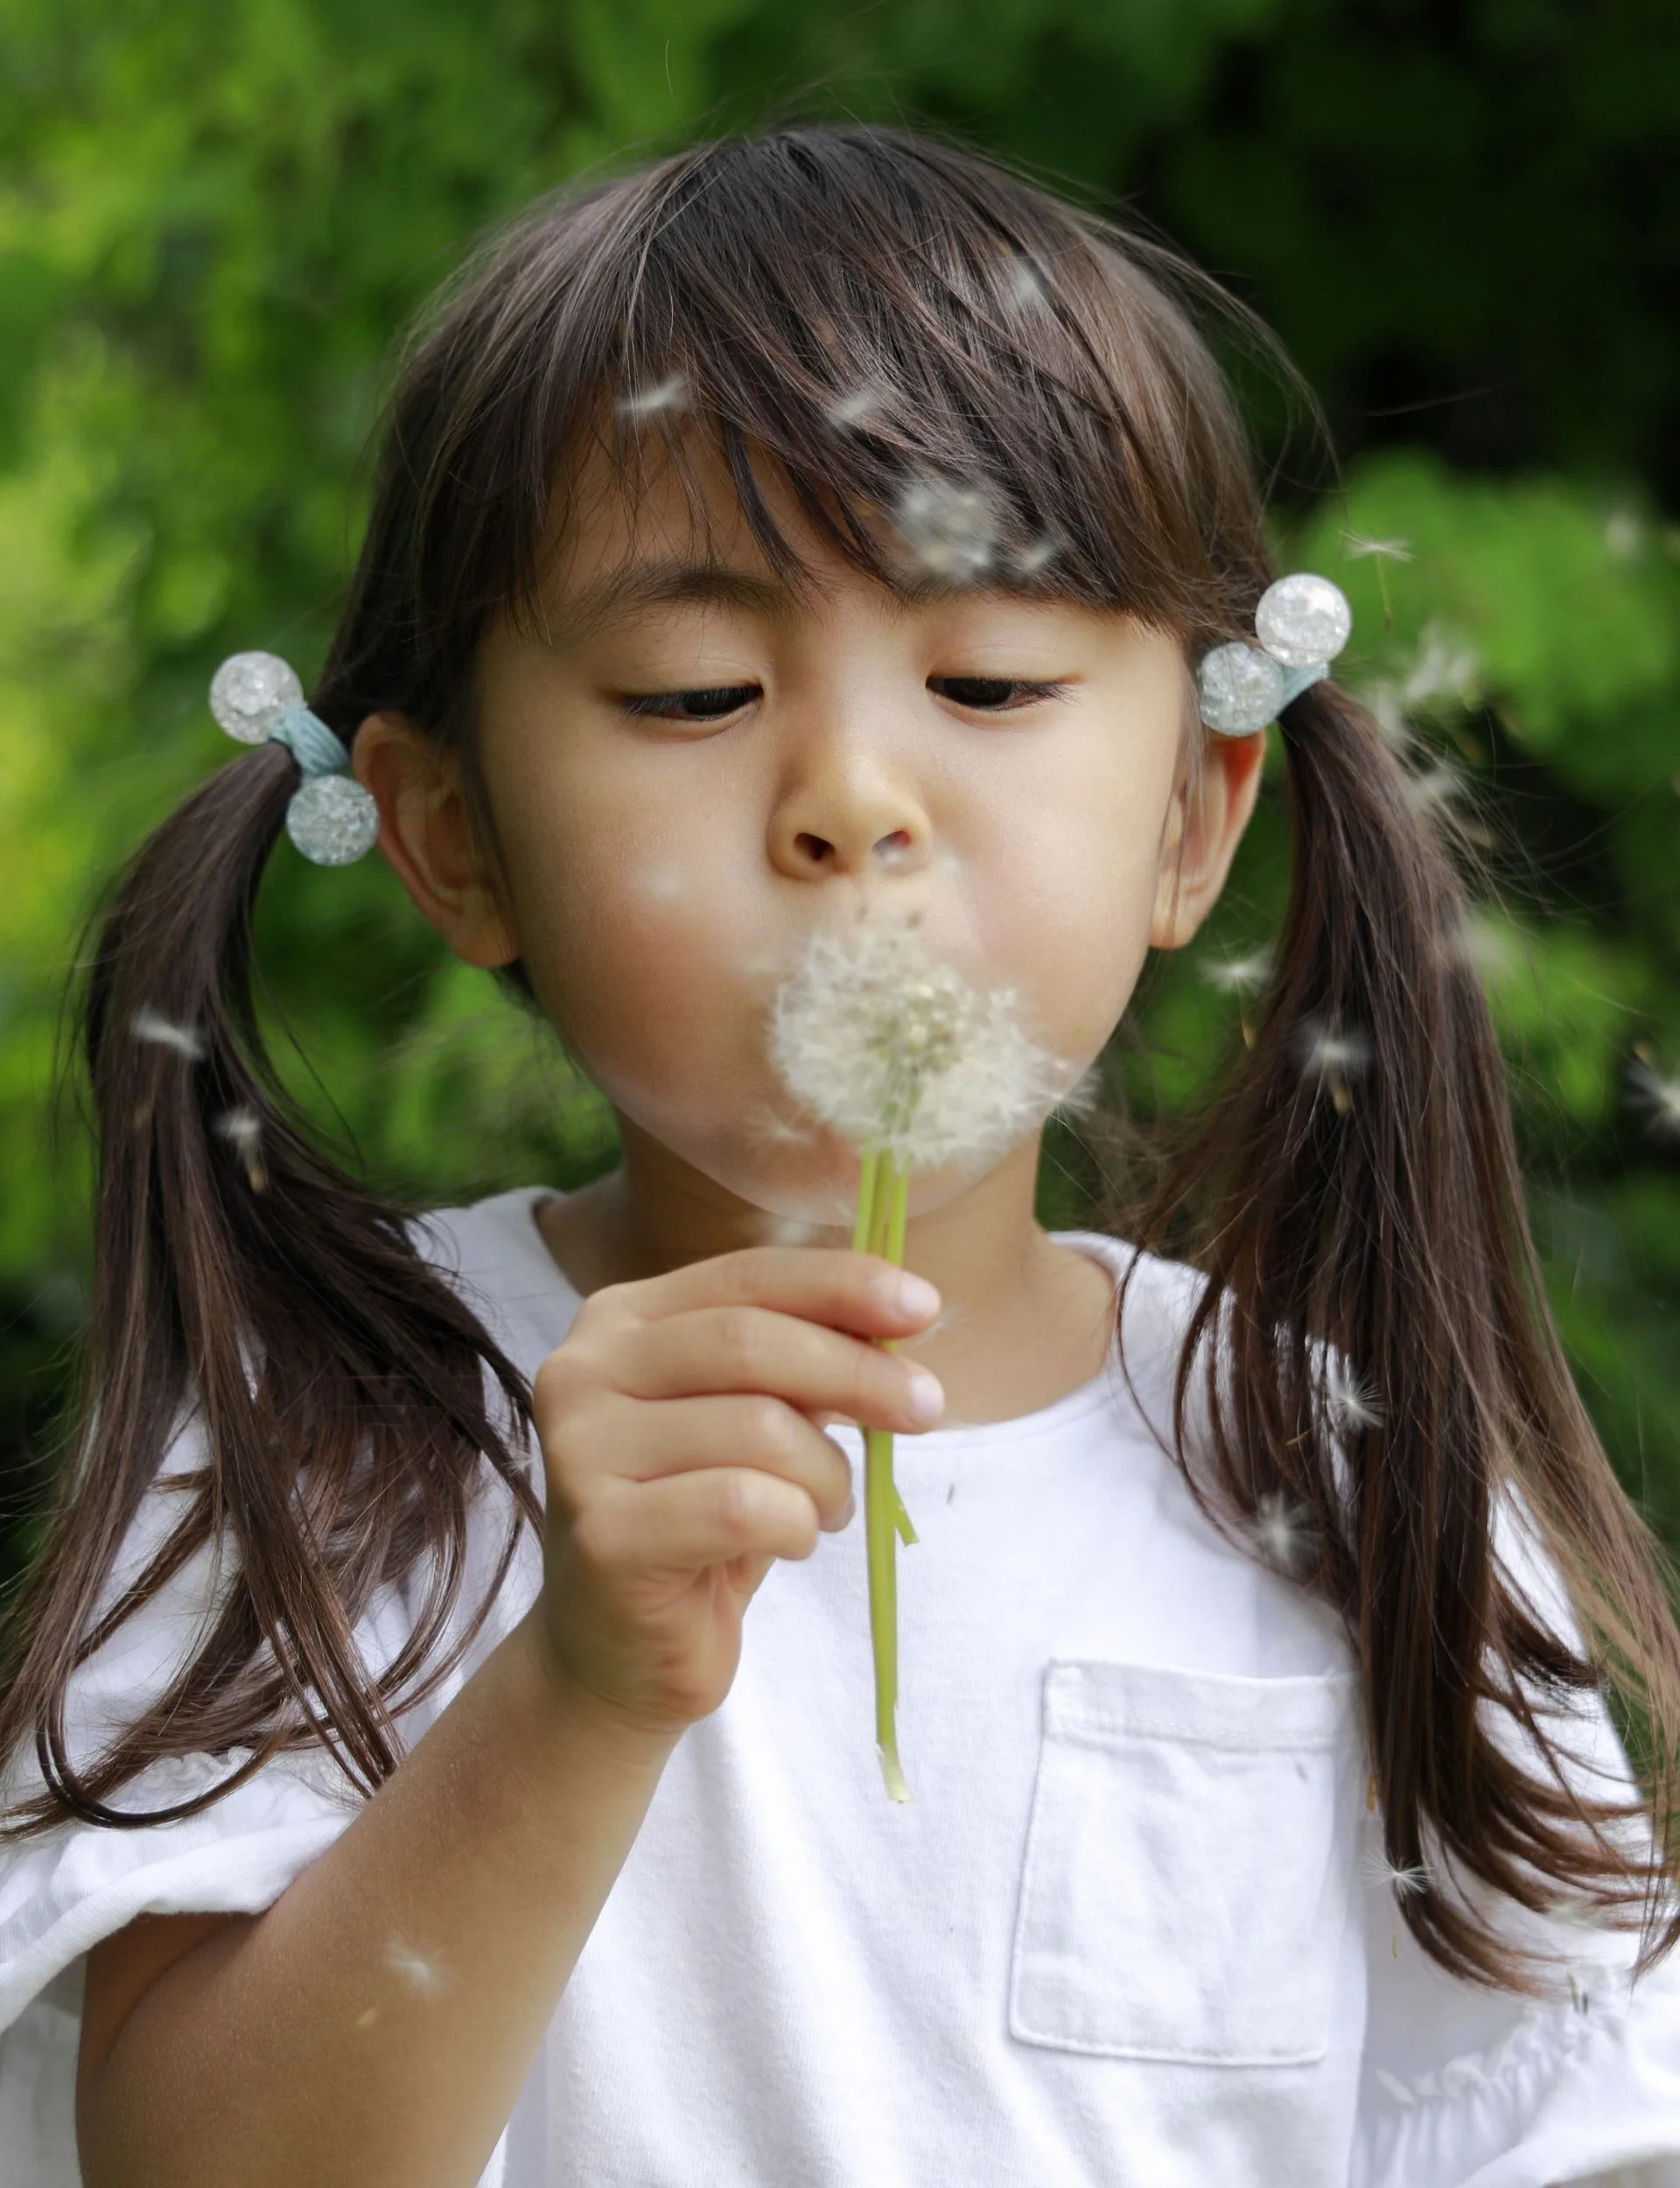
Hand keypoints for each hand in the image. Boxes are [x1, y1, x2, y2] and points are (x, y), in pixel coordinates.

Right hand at [528, 1246, 943, 1736]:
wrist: (624, 1653)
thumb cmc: (701, 1522)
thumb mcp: (754, 1418)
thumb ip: (802, 1359)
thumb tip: (903, 1312)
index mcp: (621, 1321)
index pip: (745, 1276)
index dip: (839, 1284)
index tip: (923, 1307)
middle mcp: (582, 1370)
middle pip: (749, 1341)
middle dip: (858, 1371)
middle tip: (925, 1408)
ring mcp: (580, 1451)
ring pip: (758, 1428)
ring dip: (827, 1473)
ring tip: (828, 1506)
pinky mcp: (603, 1534)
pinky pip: (743, 1507)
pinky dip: (796, 1522)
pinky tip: (792, 1539)